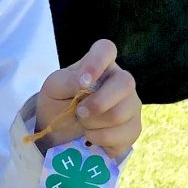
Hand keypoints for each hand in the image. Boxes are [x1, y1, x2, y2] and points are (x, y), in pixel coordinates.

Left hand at [34, 39, 140, 158]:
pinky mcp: (133, 127)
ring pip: (123, 113)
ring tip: (83, 123)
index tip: (83, 81)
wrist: (59, 133)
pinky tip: (92, 135)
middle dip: (98, 103)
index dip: (97, 62)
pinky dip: (102, 139)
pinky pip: (125, 134)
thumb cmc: (58, 102)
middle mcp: (120, 81)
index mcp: (100, 64)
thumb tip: (85, 81)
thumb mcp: (54, 88)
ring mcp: (131, 104)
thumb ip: (67, 81)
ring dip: (95, 123)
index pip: (106, 49)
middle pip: (125, 83)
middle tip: (79, 112)